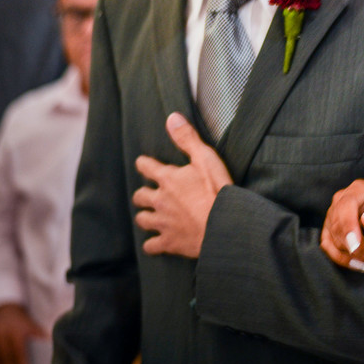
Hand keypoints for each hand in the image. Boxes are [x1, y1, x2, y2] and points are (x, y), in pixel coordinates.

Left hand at [133, 112, 233, 257]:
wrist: (224, 225)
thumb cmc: (216, 191)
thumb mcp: (205, 158)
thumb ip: (187, 138)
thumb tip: (172, 118)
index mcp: (168, 179)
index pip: (146, 167)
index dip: (145, 164)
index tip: (144, 163)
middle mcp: (160, 200)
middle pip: (140, 196)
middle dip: (143, 194)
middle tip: (149, 193)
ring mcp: (163, 223)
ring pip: (142, 219)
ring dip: (145, 216)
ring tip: (150, 215)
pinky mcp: (169, 242)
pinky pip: (151, 245)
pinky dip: (152, 244)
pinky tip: (155, 243)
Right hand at [321, 179, 363, 272]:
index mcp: (360, 190)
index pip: (346, 205)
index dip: (348, 227)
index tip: (356, 247)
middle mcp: (342, 199)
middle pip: (339, 226)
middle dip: (360, 248)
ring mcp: (333, 215)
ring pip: (335, 240)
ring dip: (356, 257)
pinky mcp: (330, 231)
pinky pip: (329, 247)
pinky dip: (344, 260)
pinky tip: (361, 266)